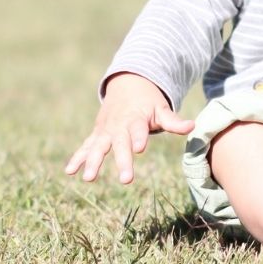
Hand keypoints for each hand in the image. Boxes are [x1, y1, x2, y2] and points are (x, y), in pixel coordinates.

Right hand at [64, 73, 194, 183]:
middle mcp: (118, 125)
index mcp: (135, 118)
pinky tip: (69, 171)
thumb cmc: (148, 102)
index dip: (139, 137)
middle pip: (119, 143)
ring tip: (88, 178)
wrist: (126, 84)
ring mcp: (105, 130)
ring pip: (97, 147)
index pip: (138, 129)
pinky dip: (77, 158)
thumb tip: (193, 127)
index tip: (140, 148)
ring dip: (92, 161)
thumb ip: (174, 121)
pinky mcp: (97, 134)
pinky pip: (85, 146)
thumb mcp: (161, 109)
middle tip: (126, 179)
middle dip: (121, 159)